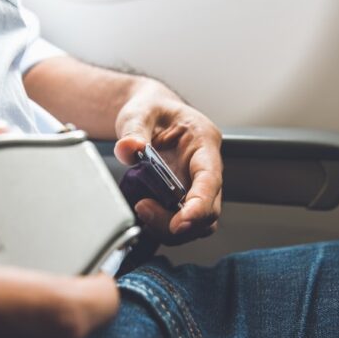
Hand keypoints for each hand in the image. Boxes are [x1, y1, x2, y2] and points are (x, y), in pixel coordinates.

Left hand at [114, 80, 222, 244]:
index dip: (199, 205)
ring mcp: (195, 185)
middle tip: (143, 209)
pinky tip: (144, 216)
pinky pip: (181, 222)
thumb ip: (133, 130)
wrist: (149, 113)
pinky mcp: (183, 198)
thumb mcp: (139, 112)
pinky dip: (163, 226)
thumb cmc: (152, 109)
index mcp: (204, 142)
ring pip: (198, 224)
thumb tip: (128, 148)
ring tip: (141, 210)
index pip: (210, 180)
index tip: (180, 222)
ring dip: (170, 227)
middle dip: (179, 222)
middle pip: (208, 210)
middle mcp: (206, 168)